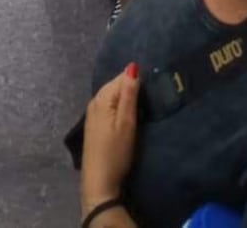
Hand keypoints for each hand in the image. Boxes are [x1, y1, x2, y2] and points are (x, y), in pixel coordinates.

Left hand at [81, 64, 139, 212]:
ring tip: (143, 101)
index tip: (154, 84)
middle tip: (152, 91)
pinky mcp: (94, 124)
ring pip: (111, 96)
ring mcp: (92, 113)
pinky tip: (128, 112)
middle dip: (130, 85)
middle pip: (114, 86)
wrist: (99, 180)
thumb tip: (132, 67)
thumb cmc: (116, 152)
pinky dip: (119, 105)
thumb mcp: (127, 123)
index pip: (120, 78)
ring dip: (125, 96)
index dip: (136, 79)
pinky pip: (108, 105)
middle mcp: (94, 102)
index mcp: (102, 99)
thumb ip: (129, 95)